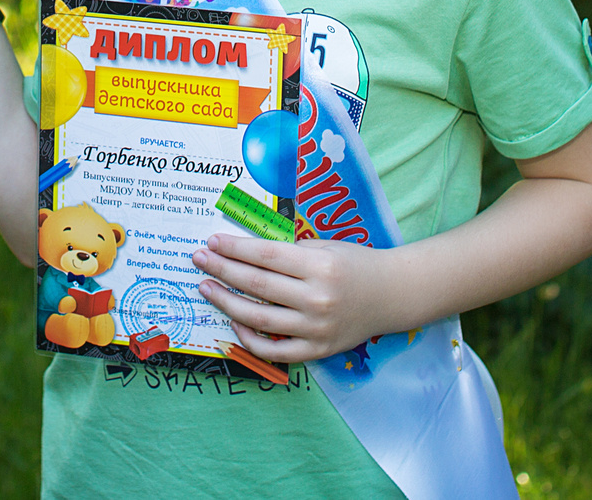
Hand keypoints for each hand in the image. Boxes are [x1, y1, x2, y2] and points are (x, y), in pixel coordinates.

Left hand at [191, 231, 403, 362]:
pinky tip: (234, 321)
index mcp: (319, 266)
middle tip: (199, 259)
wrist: (392, 295)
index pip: (265, 256)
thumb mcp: (325, 246)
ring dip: (226, 302)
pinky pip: (275, 350)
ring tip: (206, 287)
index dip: (234, 248)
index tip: (212, 241)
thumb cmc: (355, 264)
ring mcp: (316, 328)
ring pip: (259, 318)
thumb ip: (288, 252)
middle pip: (257, 285)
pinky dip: (250, 338)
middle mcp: (317, 298)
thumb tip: (242, 250)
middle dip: (222, 270)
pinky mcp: (317, 350)